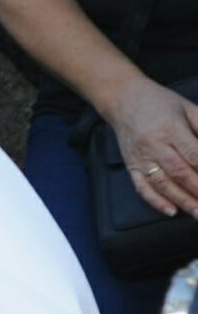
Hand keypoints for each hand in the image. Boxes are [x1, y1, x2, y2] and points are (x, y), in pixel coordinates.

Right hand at [113, 79, 197, 217]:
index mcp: (170, 128)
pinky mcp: (130, 165)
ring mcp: (140, 157)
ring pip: (163, 184)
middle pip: (180, 173)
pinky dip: (156, 201)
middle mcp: (153, 145)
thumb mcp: (187, 107)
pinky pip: (141, 187)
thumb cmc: (158, 102)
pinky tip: (170, 210)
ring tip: (197, 213)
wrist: (123, 100)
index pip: (194, 154)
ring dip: (182, 201)